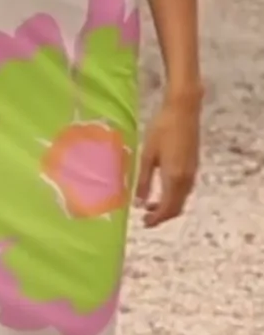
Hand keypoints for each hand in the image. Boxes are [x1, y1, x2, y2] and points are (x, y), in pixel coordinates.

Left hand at [135, 93, 200, 227]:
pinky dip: (174, 196)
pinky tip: (162, 190)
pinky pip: (185, 189)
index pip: (168, 207)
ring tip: (150, 205)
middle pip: (177, 206)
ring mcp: (193, 172)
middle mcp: (187, 178)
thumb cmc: (161, 129)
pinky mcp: (194, 165)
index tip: (144, 224)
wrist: (183, 110)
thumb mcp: (147, 155)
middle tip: (146, 218)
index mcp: (174, 177)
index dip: (157, 219)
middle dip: (163, 216)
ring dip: (168, 206)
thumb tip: (139, 203)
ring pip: (182, 198)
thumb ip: (144, 181)